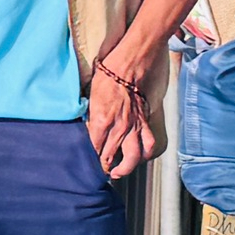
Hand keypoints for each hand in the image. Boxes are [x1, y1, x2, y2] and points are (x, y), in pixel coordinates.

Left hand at [88, 53, 155, 178]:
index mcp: (101, 121)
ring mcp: (135, 125)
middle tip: (100, 172)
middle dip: (104, 168)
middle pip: (110, 157)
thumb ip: (91, 115)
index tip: (84, 165)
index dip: (88, 159)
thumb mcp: (91, 95)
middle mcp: (119, 127)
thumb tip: (89, 126)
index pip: (93, 148)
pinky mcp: (146, 120)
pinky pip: (149, 143)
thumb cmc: (109, 73)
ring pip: (133, 156)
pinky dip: (146, 154)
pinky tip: (140, 157)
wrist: (133, 61)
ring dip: (126, 167)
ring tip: (119, 172)